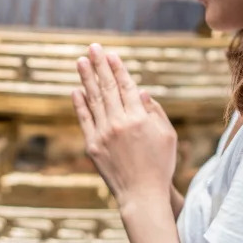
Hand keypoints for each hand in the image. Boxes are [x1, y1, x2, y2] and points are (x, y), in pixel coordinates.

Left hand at [72, 44, 177, 208]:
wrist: (142, 195)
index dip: (118, 69)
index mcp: (139, 118)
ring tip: (81, 61)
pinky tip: (76, 90)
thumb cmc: (159, 165)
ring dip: (87, 78)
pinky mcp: (92, 146)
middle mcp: (119, 123)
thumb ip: (154, 111)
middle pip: (108, 87)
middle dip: (100, 65)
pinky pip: (84, 119)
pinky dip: (79, 104)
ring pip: (94, 100)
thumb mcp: (166, 136)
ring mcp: (103, 134)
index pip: (126, 86)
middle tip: (93, 47)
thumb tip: (140, 90)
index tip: (111, 55)